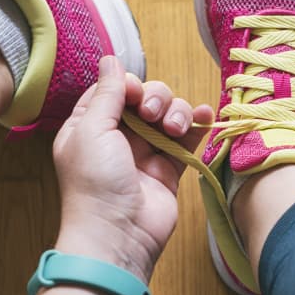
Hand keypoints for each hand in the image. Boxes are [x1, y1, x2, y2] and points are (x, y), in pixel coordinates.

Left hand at [52, 56, 212, 283]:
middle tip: (153, 116)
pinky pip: (187, 138)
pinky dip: (197, 125)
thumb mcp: (91, 130)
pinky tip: (204, 117)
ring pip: (169, 114)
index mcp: (89, 126)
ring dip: (176, 112)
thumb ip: (107, 93)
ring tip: (173, 129)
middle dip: (155, 98)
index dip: (129, 85)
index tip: (134, 96)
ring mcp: (145, 152)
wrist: (118, 235)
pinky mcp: (169, 168)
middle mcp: (117, 136)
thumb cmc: (95, 183)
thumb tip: (110, 59)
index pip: (113, 89)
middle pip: (145, 98)